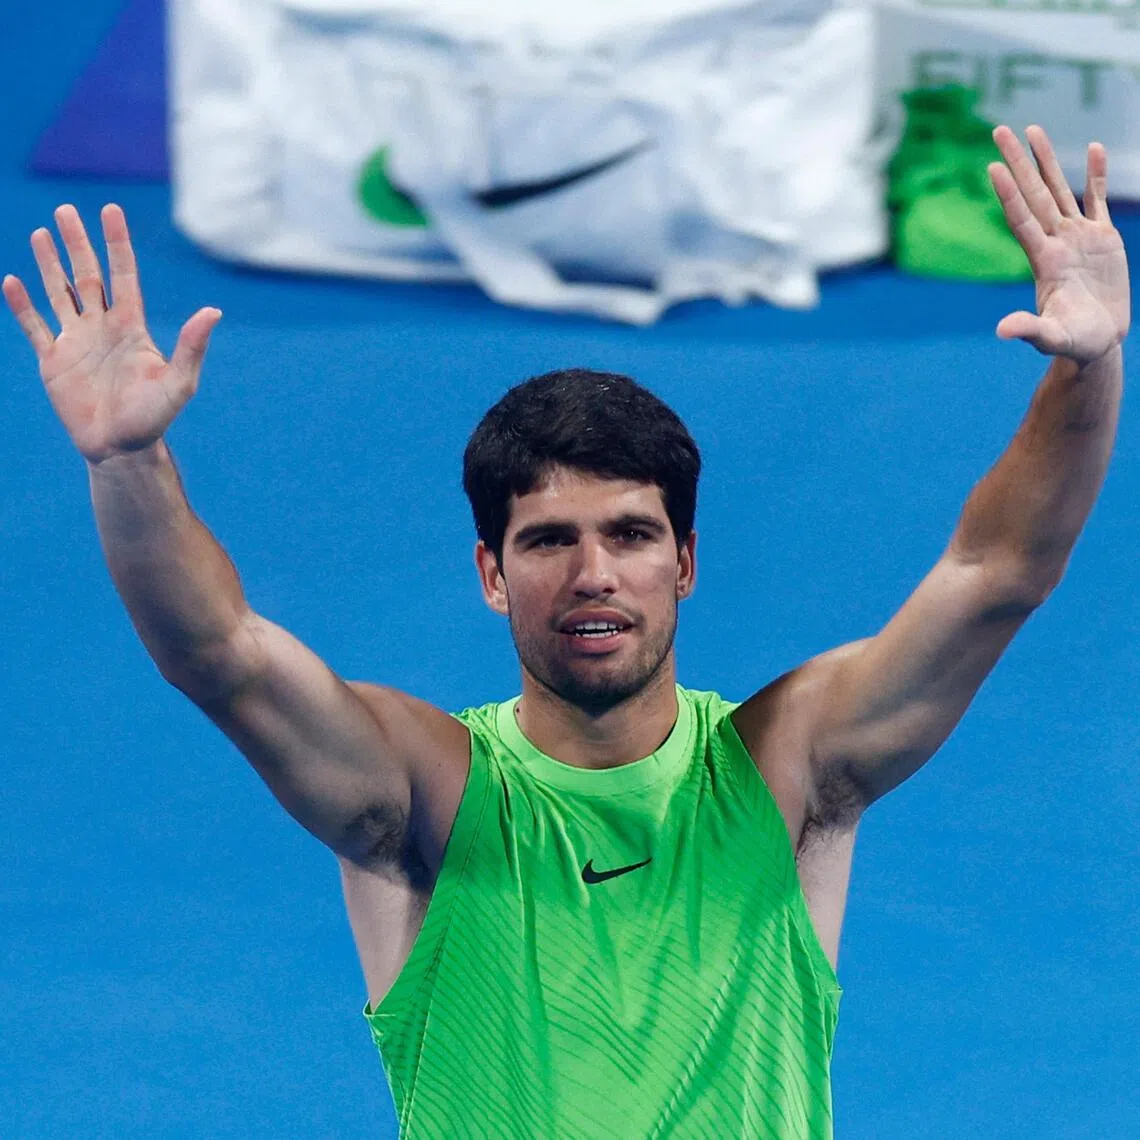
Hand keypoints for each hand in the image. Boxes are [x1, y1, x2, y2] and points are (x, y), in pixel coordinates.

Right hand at [2, 204, 221, 463]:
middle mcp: (102, 327)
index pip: (123, 274)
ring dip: (48, 263)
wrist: (121, 448)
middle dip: (76, 242)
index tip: (110, 210)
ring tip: (40, 233)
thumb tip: (214, 311)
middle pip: (86, 275)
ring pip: (59, 293)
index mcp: (131, 326)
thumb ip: (192, 346)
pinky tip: (11, 281)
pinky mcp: (53, 361)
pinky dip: (22, 305)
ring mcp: (76, 342)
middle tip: (64, 209)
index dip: (116, 243)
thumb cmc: (154, 418)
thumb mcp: (179, 382)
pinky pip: (34, 327)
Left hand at [989, 126, 1129, 364]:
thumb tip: (1003, 331)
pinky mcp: (1103, 240)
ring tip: (1032, 129)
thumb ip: (1029, 330)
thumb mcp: (1051, 338)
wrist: (1096, 344)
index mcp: (1044, 261)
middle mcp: (1056, 242)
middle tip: (998, 129)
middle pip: (1033, 193)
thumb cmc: (1073, 343)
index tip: (991, 166)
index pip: (1021, 219)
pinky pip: (1097, 200)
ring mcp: (1078, 238)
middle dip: (1017, 162)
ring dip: (1046, 160)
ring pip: (1059, 189)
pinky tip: (1094, 147)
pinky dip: (1095, 175)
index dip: (1008, 193)